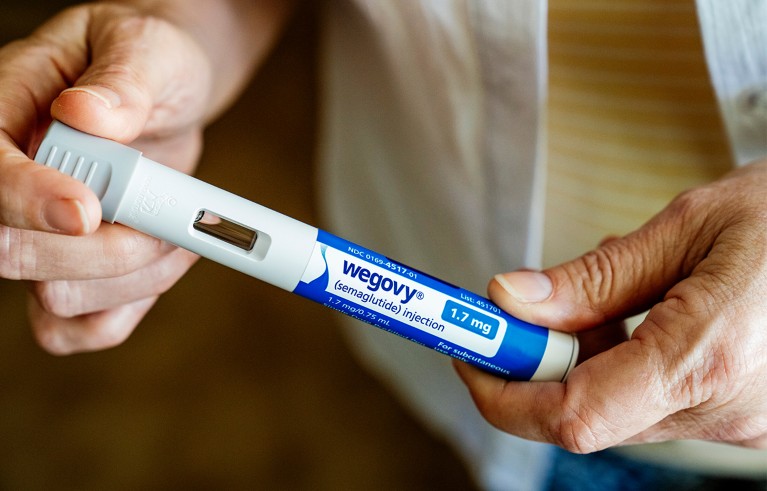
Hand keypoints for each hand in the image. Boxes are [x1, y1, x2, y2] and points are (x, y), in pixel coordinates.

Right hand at [0, 4, 212, 352]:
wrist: (171, 92)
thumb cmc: (151, 60)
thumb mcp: (146, 48)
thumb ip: (122, 81)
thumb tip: (87, 114)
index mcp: (5, 116)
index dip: (29, 200)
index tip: (91, 210)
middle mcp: (16, 185)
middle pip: (12, 253)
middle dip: (103, 250)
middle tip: (168, 214)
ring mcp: (45, 236)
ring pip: (56, 300)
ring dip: (134, 278)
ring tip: (181, 229)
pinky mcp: (81, 270)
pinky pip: (87, 326)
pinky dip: (133, 305)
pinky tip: (168, 261)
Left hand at [455, 161, 766, 451]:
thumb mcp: (688, 227)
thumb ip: (595, 276)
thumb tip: (511, 300)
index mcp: (705, 358)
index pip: (572, 416)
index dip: (504, 394)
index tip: (471, 354)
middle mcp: (724, 409)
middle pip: (587, 413)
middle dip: (539, 365)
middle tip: (522, 310)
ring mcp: (740, 420)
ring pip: (619, 408)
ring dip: (585, 359)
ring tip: (605, 292)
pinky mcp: (745, 415)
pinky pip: (657, 402)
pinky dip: (626, 364)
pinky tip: (643, 312)